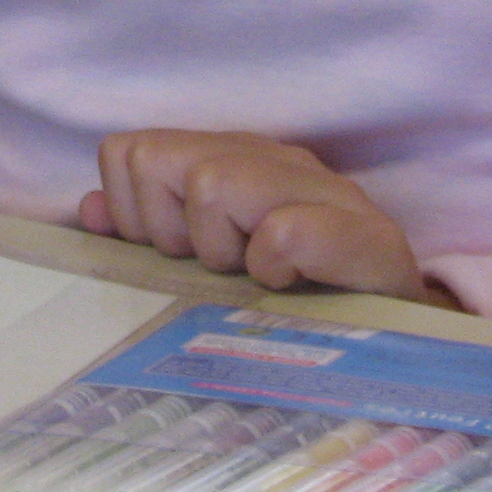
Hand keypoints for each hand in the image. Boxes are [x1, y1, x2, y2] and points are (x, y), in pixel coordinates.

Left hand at [78, 131, 458, 305]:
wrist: (404, 339)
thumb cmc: (296, 302)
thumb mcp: (211, 267)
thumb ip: (148, 234)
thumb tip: (88, 210)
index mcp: (231, 157)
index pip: (130, 152)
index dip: (137, 214)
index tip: (175, 257)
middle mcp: (274, 158)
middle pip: (159, 161)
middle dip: (170, 230)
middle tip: (216, 269)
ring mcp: (323, 189)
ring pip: (214, 183)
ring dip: (222, 249)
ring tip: (257, 278)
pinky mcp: (367, 235)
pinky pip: (283, 231)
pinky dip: (275, 265)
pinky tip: (292, 286)